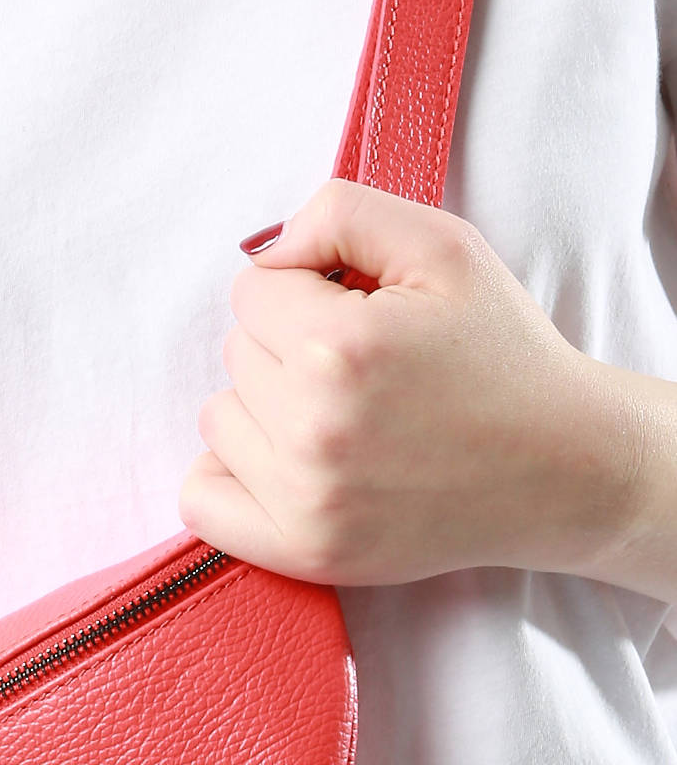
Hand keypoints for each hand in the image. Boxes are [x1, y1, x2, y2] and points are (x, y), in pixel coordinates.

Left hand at [178, 177, 647, 587]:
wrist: (561, 468)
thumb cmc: (500, 352)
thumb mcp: (441, 243)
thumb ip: (338, 211)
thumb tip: (261, 250)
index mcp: (339, 347)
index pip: (251, 289)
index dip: (307, 291)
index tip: (362, 315)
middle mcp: (313, 429)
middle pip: (234, 353)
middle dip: (287, 348)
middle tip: (367, 372)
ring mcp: (305, 501)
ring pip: (218, 418)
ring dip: (264, 410)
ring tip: (343, 418)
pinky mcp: (304, 553)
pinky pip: (202, 501)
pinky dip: (230, 478)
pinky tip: (287, 464)